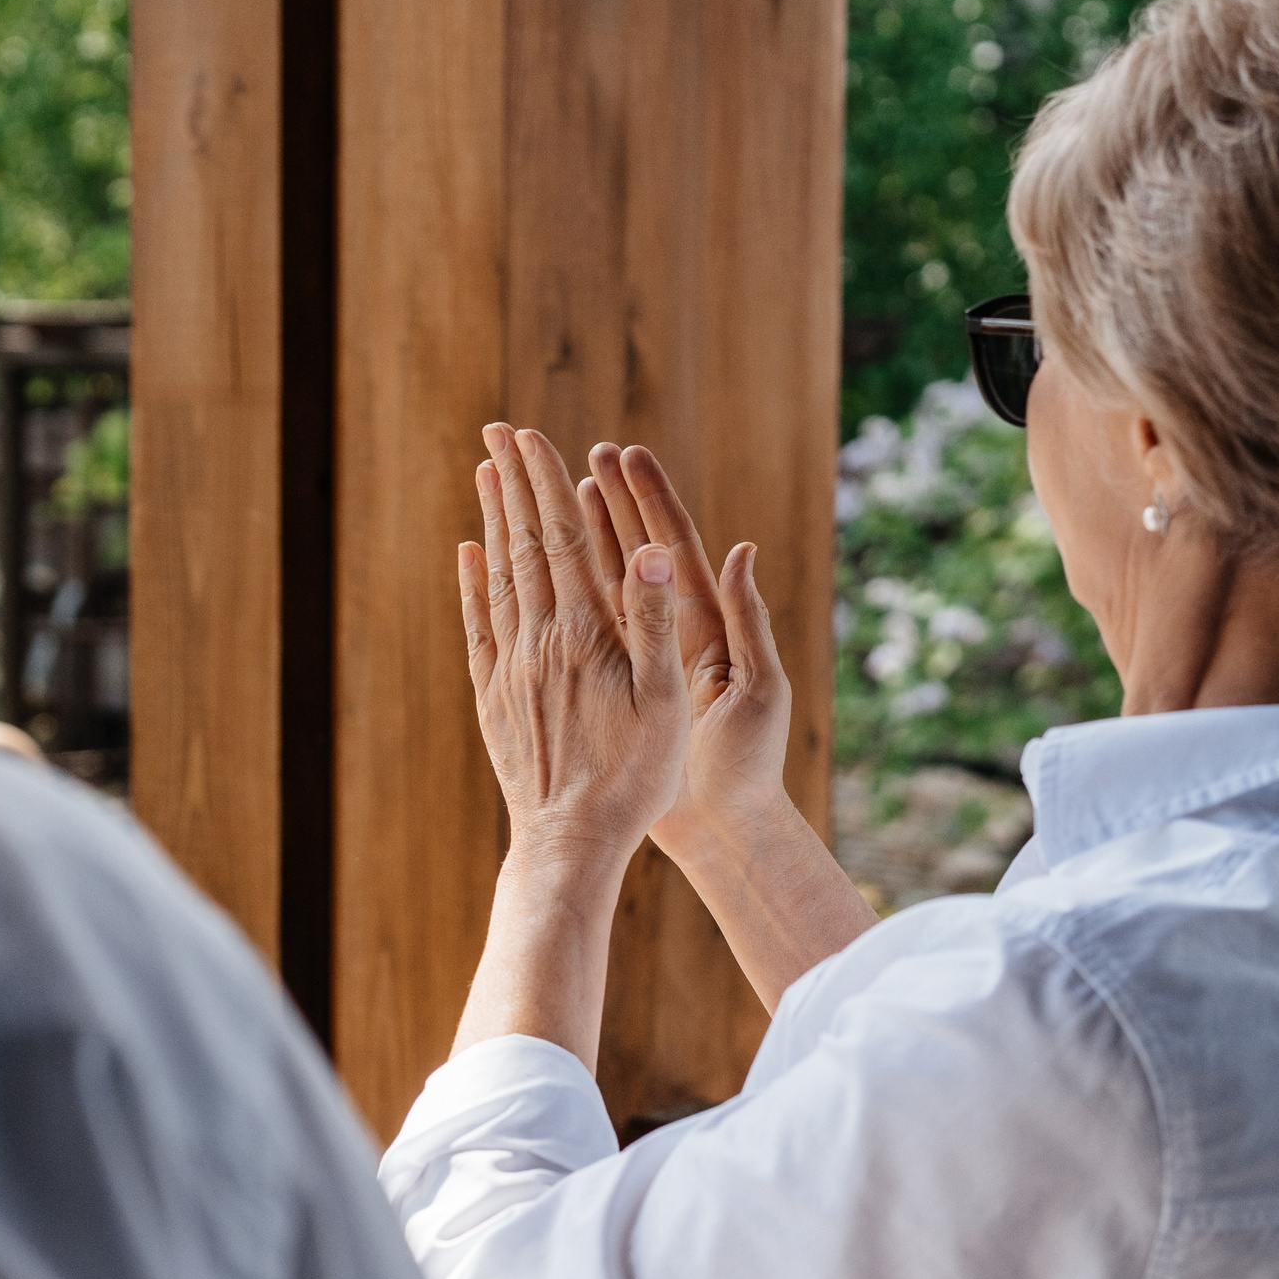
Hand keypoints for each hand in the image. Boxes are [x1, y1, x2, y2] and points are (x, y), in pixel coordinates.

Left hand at [461, 425, 688, 868]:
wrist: (571, 842)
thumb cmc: (634, 779)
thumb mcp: (664, 703)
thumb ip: (656, 622)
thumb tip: (654, 551)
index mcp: (584, 634)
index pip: (563, 540)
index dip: (547, 485)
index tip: (532, 437)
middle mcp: (538, 641)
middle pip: (523, 545)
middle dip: (513, 483)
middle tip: (498, 432)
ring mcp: (509, 669)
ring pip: (498, 576)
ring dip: (492, 520)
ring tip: (485, 473)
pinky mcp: (494, 698)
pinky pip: (478, 626)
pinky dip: (472, 583)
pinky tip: (467, 553)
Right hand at [575, 443, 793, 864]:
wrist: (723, 827)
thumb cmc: (749, 764)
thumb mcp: (759, 688)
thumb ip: (751, 620)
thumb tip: (743, 550)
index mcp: (704, 625)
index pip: (672, 544)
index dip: (647, 499)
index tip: (623, 453)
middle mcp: (667, 633)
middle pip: (628, 550)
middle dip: (601, 499)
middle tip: (574, 451)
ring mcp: (634, 660)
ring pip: (592, 586)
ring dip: (570, 538)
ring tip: (540, 492)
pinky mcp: (610, 690)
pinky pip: (571, 634)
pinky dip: (547, 599)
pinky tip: (519, 575)